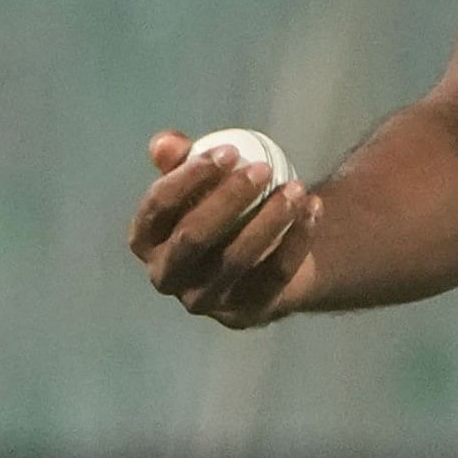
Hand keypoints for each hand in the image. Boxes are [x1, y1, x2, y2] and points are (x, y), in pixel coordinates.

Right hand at [131, 128, 323, 326]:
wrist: (260, 257)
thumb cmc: (218, 209)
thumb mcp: (198, 180)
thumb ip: (180, 158)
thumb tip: (164, 143)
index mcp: (144, 241)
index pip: (158, 207)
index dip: (190, 176)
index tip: (230, 150)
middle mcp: (165, 276)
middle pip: (193, 237)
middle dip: (229, 199)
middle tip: (264, 169)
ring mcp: (203, 301)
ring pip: (236, 259)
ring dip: (270, 220)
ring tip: (297, 188)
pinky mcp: (242, 314)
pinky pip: (274, 276)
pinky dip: (297, 240)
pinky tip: (312, 209)